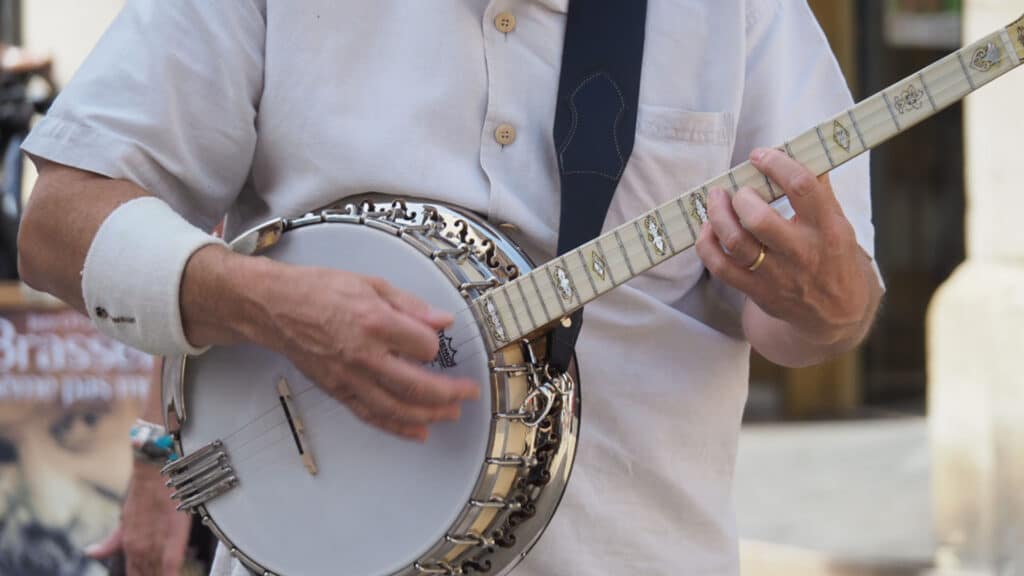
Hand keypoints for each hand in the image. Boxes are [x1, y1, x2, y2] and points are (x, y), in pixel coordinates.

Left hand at [85, 462, 190, 575]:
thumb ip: (110, 542)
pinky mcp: (173, 542)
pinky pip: (171, 568)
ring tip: (159, 575)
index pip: (134, 575)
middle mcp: (140, 551)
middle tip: (153, 574)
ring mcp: (156, 547)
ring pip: (157, 575)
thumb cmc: (143, 494)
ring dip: (157, 575)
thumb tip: (90, 553)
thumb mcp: (124, 519)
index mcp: (130, 547)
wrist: (155, 473)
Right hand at [255, 266, 479, 440]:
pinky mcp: (338, 390)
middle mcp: (363, 355)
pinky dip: (397, 427)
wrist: (275, 307)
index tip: (437, 342)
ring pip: (396, 408)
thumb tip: (443, 320)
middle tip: (468, 393)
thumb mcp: (372, 284)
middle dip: (449, 394)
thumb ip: (411, 305)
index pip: (425, 346)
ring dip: (429, 416)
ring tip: (451, 414)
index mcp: (375, 322)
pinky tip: (417, 431)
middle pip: (416, 386)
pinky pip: (372, 415)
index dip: (437, 346)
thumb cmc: (319, 291)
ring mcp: (349, 377)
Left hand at [695, 148, 871, 345]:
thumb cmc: (833, 257)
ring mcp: (776, 275)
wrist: (835, 314)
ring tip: (715, 200)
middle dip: (741, 197)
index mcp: (827, 228)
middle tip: (738, 190)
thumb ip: (819, 190)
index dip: (776, 164)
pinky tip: (708, 229)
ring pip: (735, 242)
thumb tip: (799, 149)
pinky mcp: (756, 291)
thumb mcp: (838, 223)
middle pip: (759, 219)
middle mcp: (802, 252)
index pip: (802, 187)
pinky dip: (707, 244)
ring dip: (717, 216)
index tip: (760, 156)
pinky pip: (720, 266)